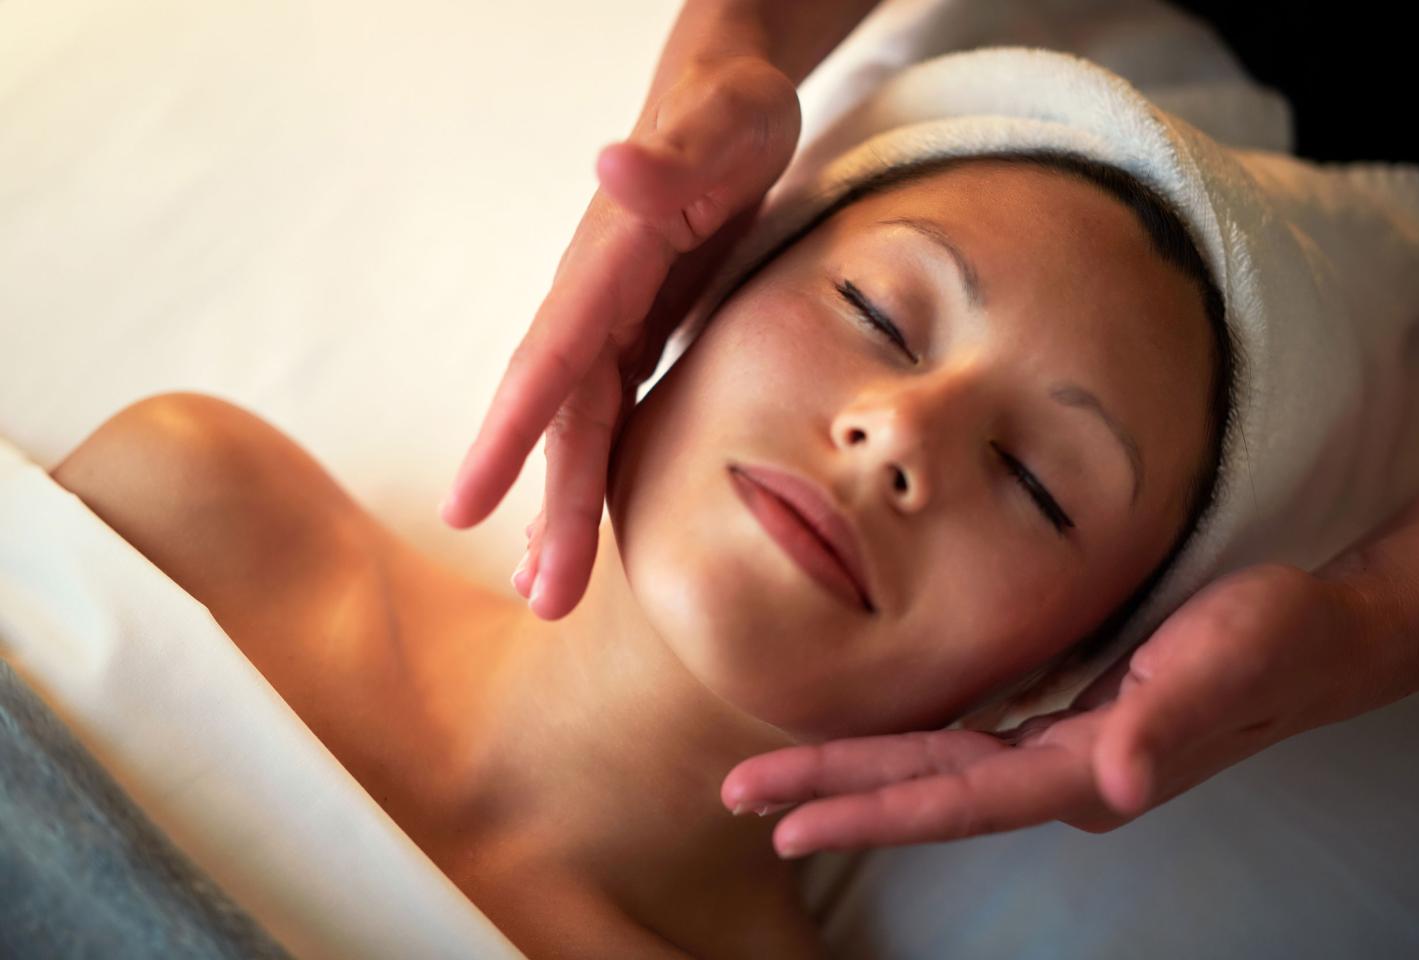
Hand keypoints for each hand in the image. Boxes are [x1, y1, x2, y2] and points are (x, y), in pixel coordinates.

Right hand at [441, 55, 800, 618]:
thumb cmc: (731, 107)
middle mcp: (594, 304)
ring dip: (560, 512)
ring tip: (544, 594)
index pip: (551, 358)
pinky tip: (578, 530)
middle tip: (543, 602)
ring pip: (578, 433)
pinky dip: (590, 479)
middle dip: (548, 510)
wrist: (727, 99)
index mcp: (606, 265)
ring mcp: (611, 325)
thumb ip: (672, 154)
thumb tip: (610, 164)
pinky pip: (606, 422)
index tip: (466, 506)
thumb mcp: (723, 121)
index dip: (510, 432)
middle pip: (562, 419)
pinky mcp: (637, 338)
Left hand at [720, 562, 1386, 856]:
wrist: (1324, 632)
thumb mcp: (1223, 662)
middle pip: (926, 792)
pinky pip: (970, 745)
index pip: (954, 800)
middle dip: (832, 795)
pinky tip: (877, 746)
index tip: (785, 820)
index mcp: (1086, 769)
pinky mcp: (1072, 721)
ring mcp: (1066, 751)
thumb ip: (1167, 722)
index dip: (867, 809)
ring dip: (859, 776)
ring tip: (782, 782)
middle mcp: (1064, 771)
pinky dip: (910, 749)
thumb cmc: (1275, 638)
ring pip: (939, 770)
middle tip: (739, 797)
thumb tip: (1117, 780)